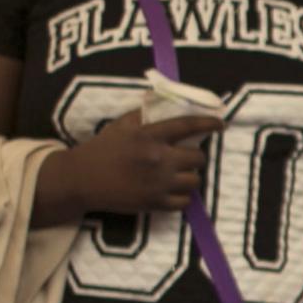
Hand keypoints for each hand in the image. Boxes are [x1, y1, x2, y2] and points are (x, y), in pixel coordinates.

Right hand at [34, 112, 218, 220]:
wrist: (81, 180)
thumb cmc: (101, 150)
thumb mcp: (120, 125)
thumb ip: (143, 114)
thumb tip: (161, 99)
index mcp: (149, 135)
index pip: (188, 126)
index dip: (209, 123)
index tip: (221, 124)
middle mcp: (158, 158)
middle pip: (198, 158)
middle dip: (196, 156)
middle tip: (186, 157)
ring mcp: (158, 183)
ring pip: (194, 180)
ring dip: (190, 176)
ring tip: (178, 175)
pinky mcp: (154, 203)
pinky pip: (184, 202)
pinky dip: (182, 197)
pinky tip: (173, 191)